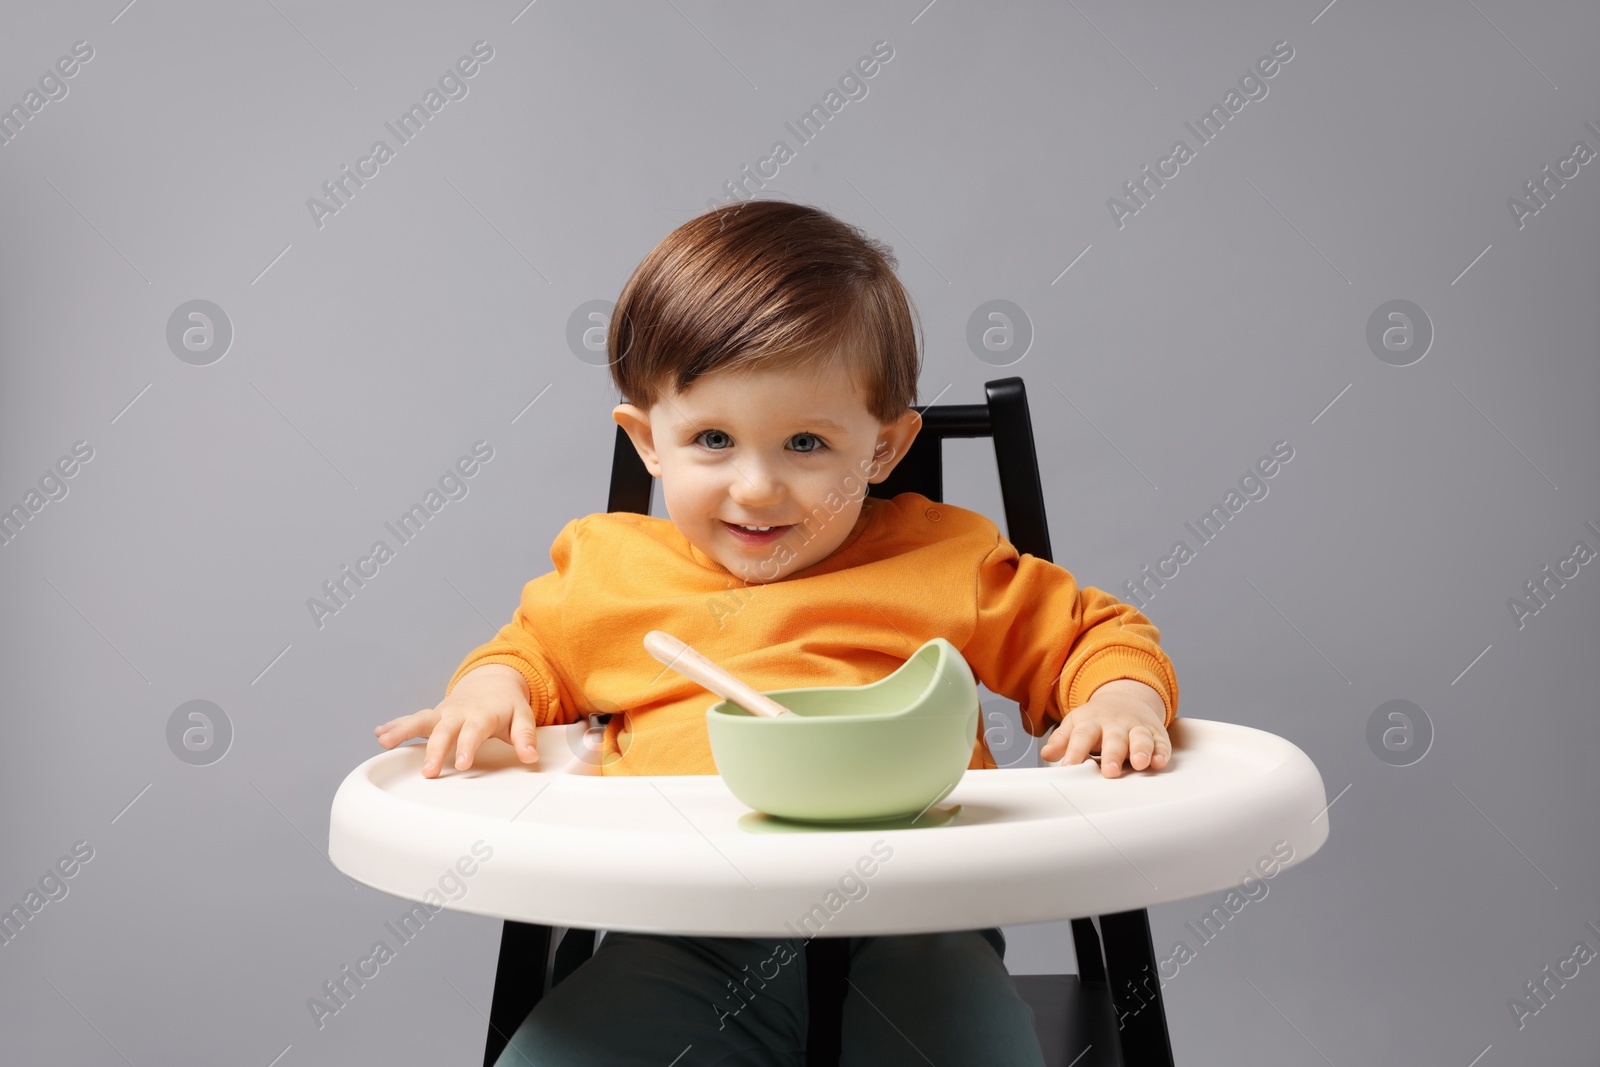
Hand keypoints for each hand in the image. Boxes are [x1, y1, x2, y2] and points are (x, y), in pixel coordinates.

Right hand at [373, 663, 539, 777]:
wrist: (492, 682)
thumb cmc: (506, 704)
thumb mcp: (522, 717)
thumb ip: (525, 737)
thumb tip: (530, 756)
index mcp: (482, 713)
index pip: (474, 731)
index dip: (468, 746)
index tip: (463, 764)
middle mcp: (459, 712)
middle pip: (444, 730)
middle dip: (435, 750)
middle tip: (428, 771)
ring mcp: (443, 713)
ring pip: (421, 720)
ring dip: (402, 730)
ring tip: (385, 742)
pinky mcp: (433, 716)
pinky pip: (411, 719)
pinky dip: (395, 726)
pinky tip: (379, 735)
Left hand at [1039, 679, 1170, 777]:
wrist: (1126, 699)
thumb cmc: (1097, 720)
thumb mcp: (1076, 724)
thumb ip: (1061, 740)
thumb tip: (1046, 754)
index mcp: (1092, 722)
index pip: (1081, 736)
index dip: (1075, 751)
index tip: (1069, 767)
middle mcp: (1116, 725)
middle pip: (1113, 739)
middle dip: (1112, 755)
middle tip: (1109, 772)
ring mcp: (1137, 728)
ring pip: (1140, 738)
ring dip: (1141, 750)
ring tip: (1139, 764)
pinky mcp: (1156, 735)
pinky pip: (1161, 743)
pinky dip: (1161, 753)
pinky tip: (1159, 762)